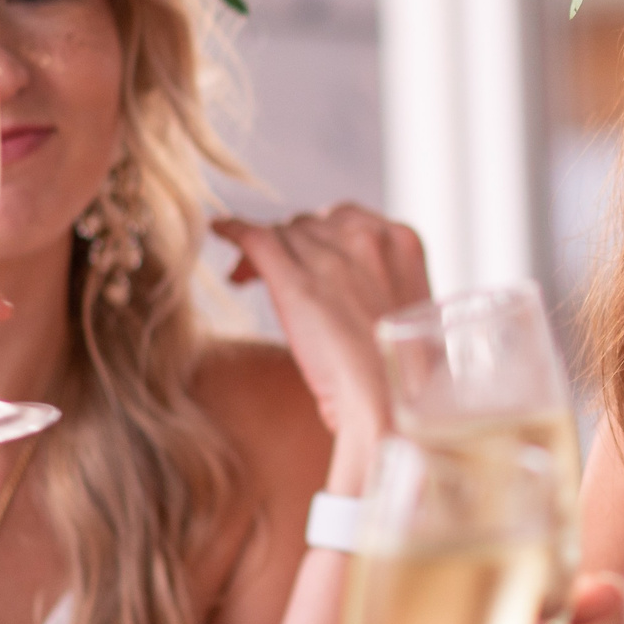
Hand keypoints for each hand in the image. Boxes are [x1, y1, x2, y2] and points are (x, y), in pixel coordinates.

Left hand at [213, 205, 427, 468]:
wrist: (389, 404)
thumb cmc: (400, 376)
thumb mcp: (404, 314)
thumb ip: (378, 287)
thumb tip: (347, 289)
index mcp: (402, 241)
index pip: (345, 220)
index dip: (320, 238)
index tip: (308, 260)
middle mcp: (366, 238)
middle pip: (310, 224)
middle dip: (290, 247)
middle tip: (271, 276)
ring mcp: (330, 257)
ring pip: (281, 233)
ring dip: (262, 251)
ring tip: (245, 278)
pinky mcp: (295, 282)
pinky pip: (254, 237)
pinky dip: (233, 230)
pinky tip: (219, 232)